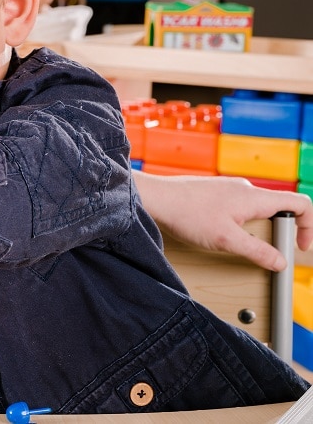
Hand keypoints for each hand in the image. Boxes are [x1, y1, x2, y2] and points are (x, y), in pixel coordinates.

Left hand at [136, 172, 312, 270]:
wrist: (155, 198)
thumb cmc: (186, 214)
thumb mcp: (226, 240)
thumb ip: (257, 252)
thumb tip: (281, 263)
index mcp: (255, 196)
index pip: (301, 203)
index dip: (308, 226)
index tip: (299, 246)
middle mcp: (246, 188)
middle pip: (278, 209)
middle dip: (276, 233)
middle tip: (261, 251)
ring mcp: (229, 188)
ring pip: (256, 210)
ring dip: (255, 230)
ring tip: (233, 243)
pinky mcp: (215, 192)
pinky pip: (238, 208)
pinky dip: (239, 223)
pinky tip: (218, 233)